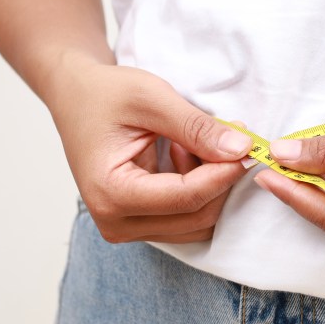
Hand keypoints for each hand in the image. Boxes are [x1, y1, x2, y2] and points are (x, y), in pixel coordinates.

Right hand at [48, 61, 252, 242]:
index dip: (224, 173)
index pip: (186, 198)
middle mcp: (115, 223)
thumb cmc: (104, 94)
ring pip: (197, 222)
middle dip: (220, 178)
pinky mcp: (139, 224)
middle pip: (196, 217)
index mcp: (110, 194)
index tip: (249, 146)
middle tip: (226, 135)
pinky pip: (187, 218)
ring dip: (209, 185)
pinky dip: (199, 190)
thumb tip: (241, 150)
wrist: (75, 98)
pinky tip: (182, 155)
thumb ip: (197, 127)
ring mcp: (126, 229)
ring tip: (189, 142)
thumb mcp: (151, 97)